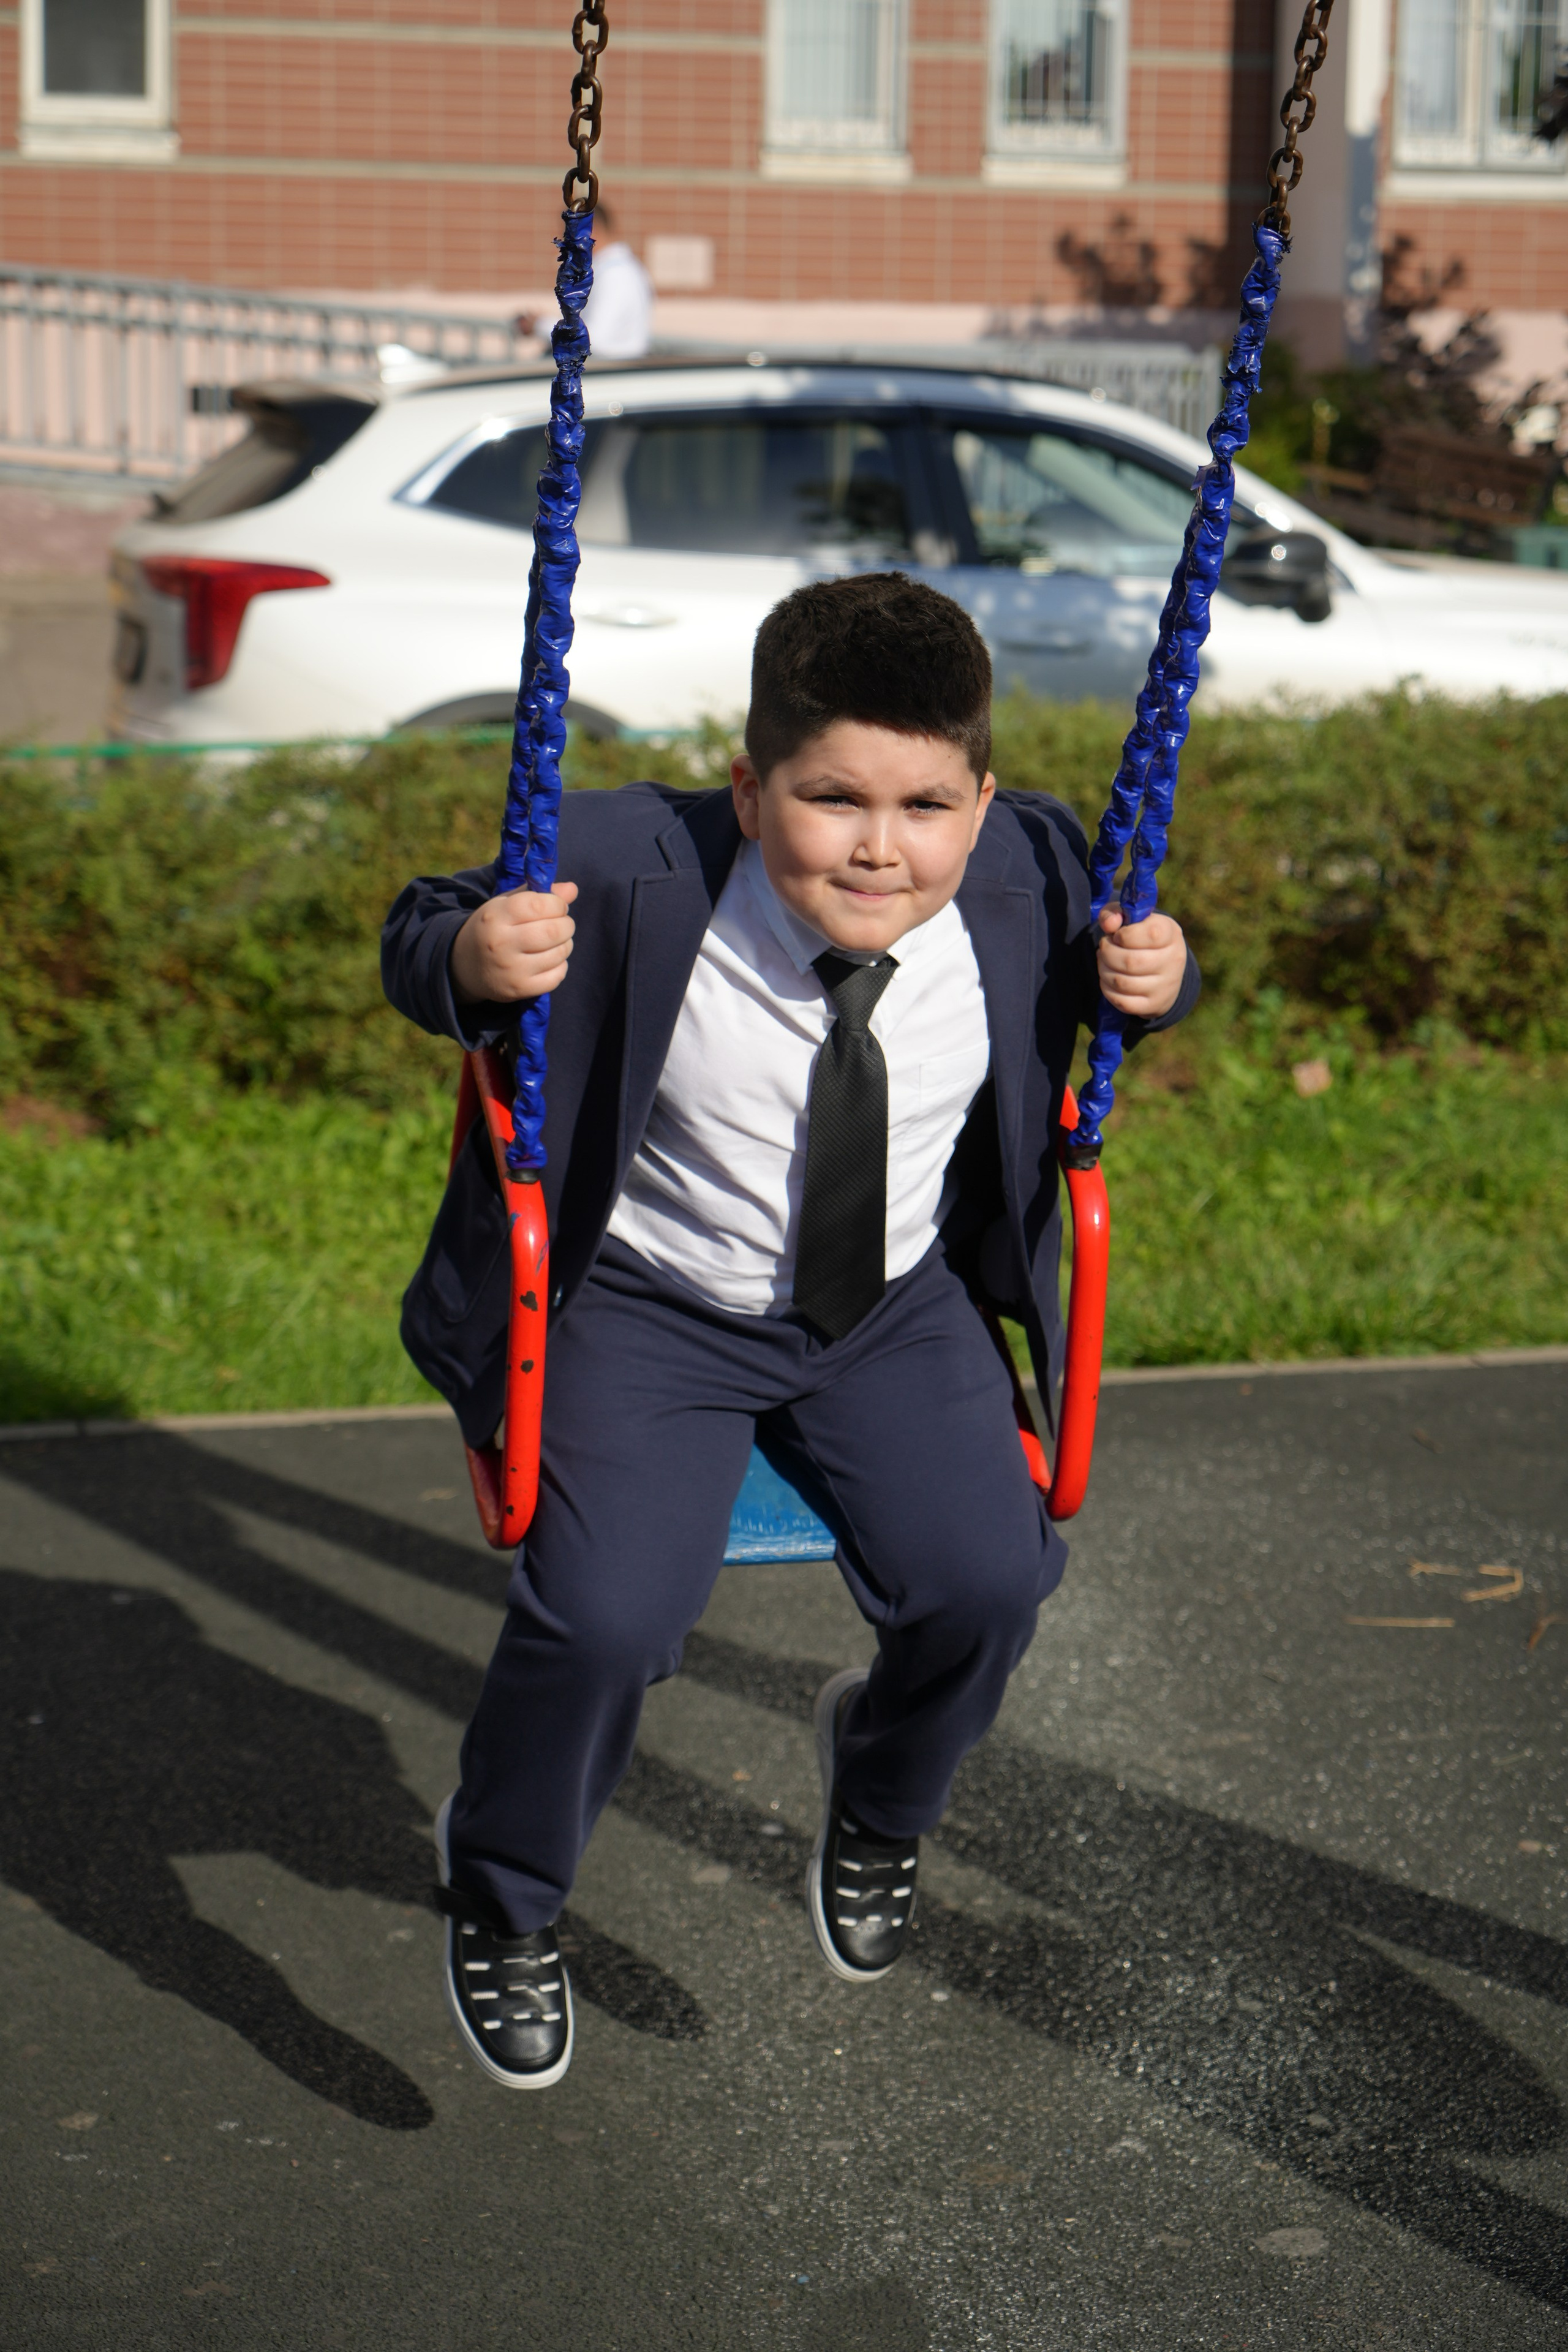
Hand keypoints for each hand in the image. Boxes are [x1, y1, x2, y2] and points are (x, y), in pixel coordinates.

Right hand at [450, 882, 577, 1003]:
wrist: (463, 966)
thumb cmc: (492, 928)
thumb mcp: (506, 904)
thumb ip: (537, 894)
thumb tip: (572, 889)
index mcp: (496, 916)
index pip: (540, 905)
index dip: (557, 904)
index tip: (557, 906)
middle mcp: (501, 943)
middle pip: (554, 930)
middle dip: (566, 925)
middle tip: (562, 924)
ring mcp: (511, 969)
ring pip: (559, 953)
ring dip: (565, 945)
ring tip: (555, 942)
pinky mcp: (519, 989)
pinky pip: (557, 976)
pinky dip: (560, 966)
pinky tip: (550, 960)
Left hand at [1095, 907, 1186, 1019]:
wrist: (1162, 969)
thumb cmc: (1140, 937)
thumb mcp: (1131, 918)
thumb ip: (1115, 913)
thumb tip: (1109, 924)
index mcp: (1170, 933)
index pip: (1149, 934)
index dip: (1124, 934)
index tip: (1118, 935)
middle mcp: (1173, 960)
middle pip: (1130, 961)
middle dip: (1107, 953)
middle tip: (1104, 948)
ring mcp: (1165, 985)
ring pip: (1122, 983)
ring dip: (1104, 971)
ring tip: (1104, 962)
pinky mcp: (1154, 1005)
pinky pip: (1122, 1002)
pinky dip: (1108, 990)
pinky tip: (1109, 979)